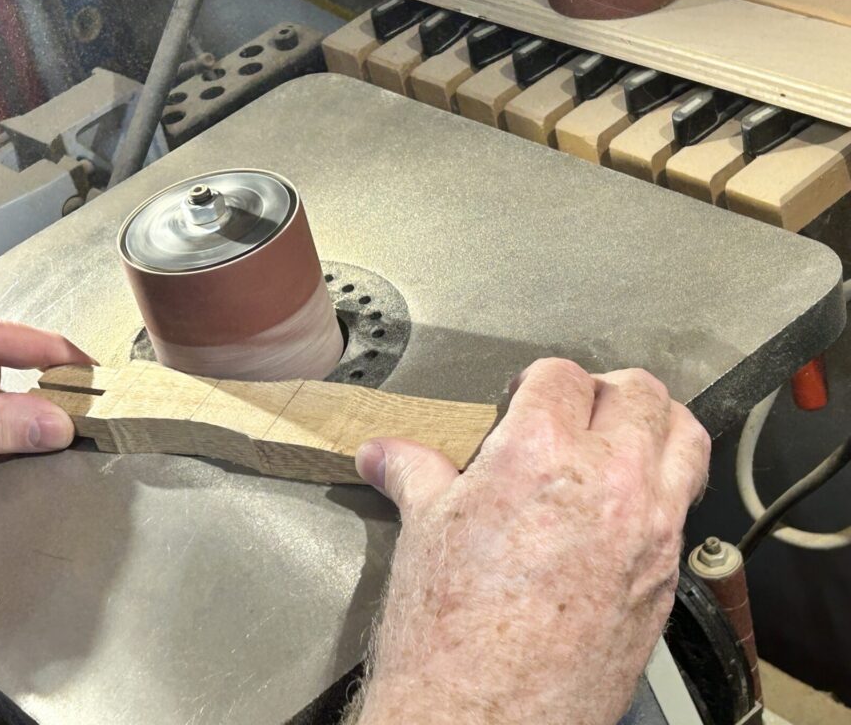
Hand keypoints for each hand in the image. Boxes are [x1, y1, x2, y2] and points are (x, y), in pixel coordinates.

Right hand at [351, 358, 709, 724]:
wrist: (482, 714)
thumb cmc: (450, 631)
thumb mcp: (425, 531)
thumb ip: (413, 473)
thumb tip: (384, 454)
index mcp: (540, 454)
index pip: (561, 377)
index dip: (537, 380)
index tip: (525, 395)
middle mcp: (608, 482)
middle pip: (638, 394)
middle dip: (603, 391)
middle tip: (575, 410)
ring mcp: (649, 529)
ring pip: (684, 437)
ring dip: (655, 425)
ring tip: (623, 438)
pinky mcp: (666, 575)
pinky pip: (683, 503)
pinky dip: (663, 486)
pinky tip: (625, 506)